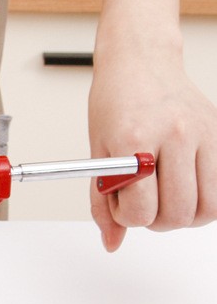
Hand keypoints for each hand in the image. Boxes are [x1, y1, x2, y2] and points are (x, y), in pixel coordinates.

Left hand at [88, 47, 216, 251]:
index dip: (127, 216)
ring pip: (208, 208)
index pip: (140, 209)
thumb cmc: (115, 104)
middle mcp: (176, 134)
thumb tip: (112, 242)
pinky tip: (185, 187)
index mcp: (136, 138)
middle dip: (156, 220)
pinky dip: (205, 199)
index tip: (121, 202)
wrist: (141, 62)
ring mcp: (204, 133)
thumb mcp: (97, 153)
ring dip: (185, 215)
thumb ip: (103, 202)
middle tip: (145, 202)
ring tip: (166, 197)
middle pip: (178, 214)